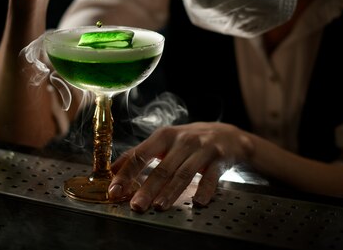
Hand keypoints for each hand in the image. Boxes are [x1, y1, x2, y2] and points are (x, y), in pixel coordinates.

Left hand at [108, 122, 252, 211]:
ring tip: (160, 206)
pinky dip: (204, 190)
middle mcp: (182, 140)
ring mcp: (201, 149)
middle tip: (136, 205)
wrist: (228, 135)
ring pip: (184, 173)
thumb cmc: (190, 140)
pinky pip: (211, 176)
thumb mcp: (165, 141)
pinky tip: (197, 202)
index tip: (115, 190)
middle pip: (162, 168)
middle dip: (147, 188)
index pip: (140, 155)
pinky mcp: (219, 158)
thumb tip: (113, 168)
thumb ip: (141, 153)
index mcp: (164, 136)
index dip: (126, 173)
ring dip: (171, 191)